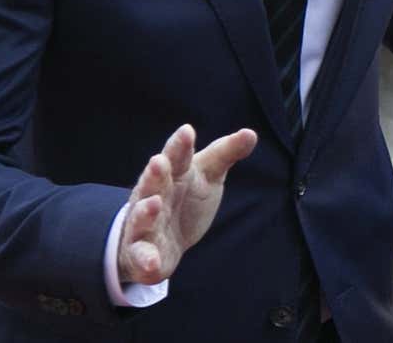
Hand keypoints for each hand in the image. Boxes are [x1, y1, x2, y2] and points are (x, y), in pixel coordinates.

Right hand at [118, 124, 257, 284]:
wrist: (163, 240)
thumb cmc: (185, 198)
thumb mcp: (208, 174)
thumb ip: (226, 153)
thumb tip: (251, 133)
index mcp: (173, 174)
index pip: (177, 157)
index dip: (181, 145)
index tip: (187, 131)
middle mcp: (154, 195)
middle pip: (153, 183)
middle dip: (155, 174)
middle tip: (159, 161)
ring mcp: (145, 225)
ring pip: (141, 217)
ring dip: (145, 211)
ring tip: (152, 204)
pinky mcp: (143, 253)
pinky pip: (141, 256)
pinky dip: (145, 259)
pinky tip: (152, 262)